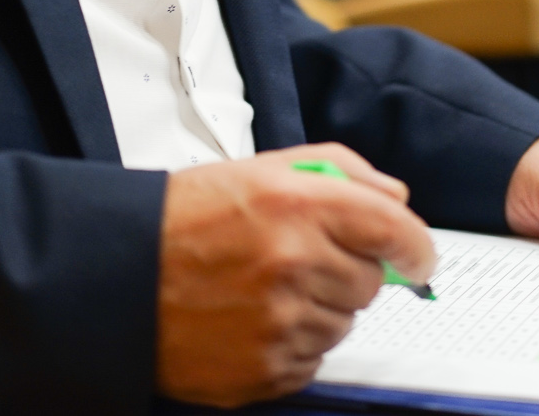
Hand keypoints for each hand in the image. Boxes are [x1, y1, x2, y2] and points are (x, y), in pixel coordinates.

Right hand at [156, 144, 435, 405]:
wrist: (120, 273)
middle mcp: (292, 263)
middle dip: (346, 272)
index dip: (415, 247)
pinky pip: (313, 362)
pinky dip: (293, 345)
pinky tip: (253, 320)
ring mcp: (278, 322)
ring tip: (265, 289)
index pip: (394, 230)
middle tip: (298, 260)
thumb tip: (396, 199)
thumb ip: (342, 172)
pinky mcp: (263, 369)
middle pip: (370, 284)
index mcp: (297, 205)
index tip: (418, 257)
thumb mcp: (264, 169)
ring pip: (343, 325)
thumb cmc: (188, 218)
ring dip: (319, 310)